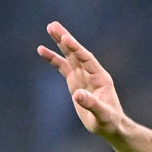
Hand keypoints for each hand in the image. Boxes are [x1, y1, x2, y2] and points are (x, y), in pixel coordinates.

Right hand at [37, 21, 127, 137]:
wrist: (109, 126)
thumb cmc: (109, 121)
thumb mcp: (102, 115)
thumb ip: (91, 104)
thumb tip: (77, 95)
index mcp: (100, 78)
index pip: (87, 59)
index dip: (76, 49)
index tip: (66, 38)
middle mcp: (91, 73)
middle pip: (77, 53)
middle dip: (66, 39)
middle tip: (53, 25)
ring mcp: (82, 76)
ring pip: (69, 56)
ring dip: (59, 43)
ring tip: (49, 28)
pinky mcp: (74, 81)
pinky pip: (62, 67)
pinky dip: (53, 59)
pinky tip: (41, 50)